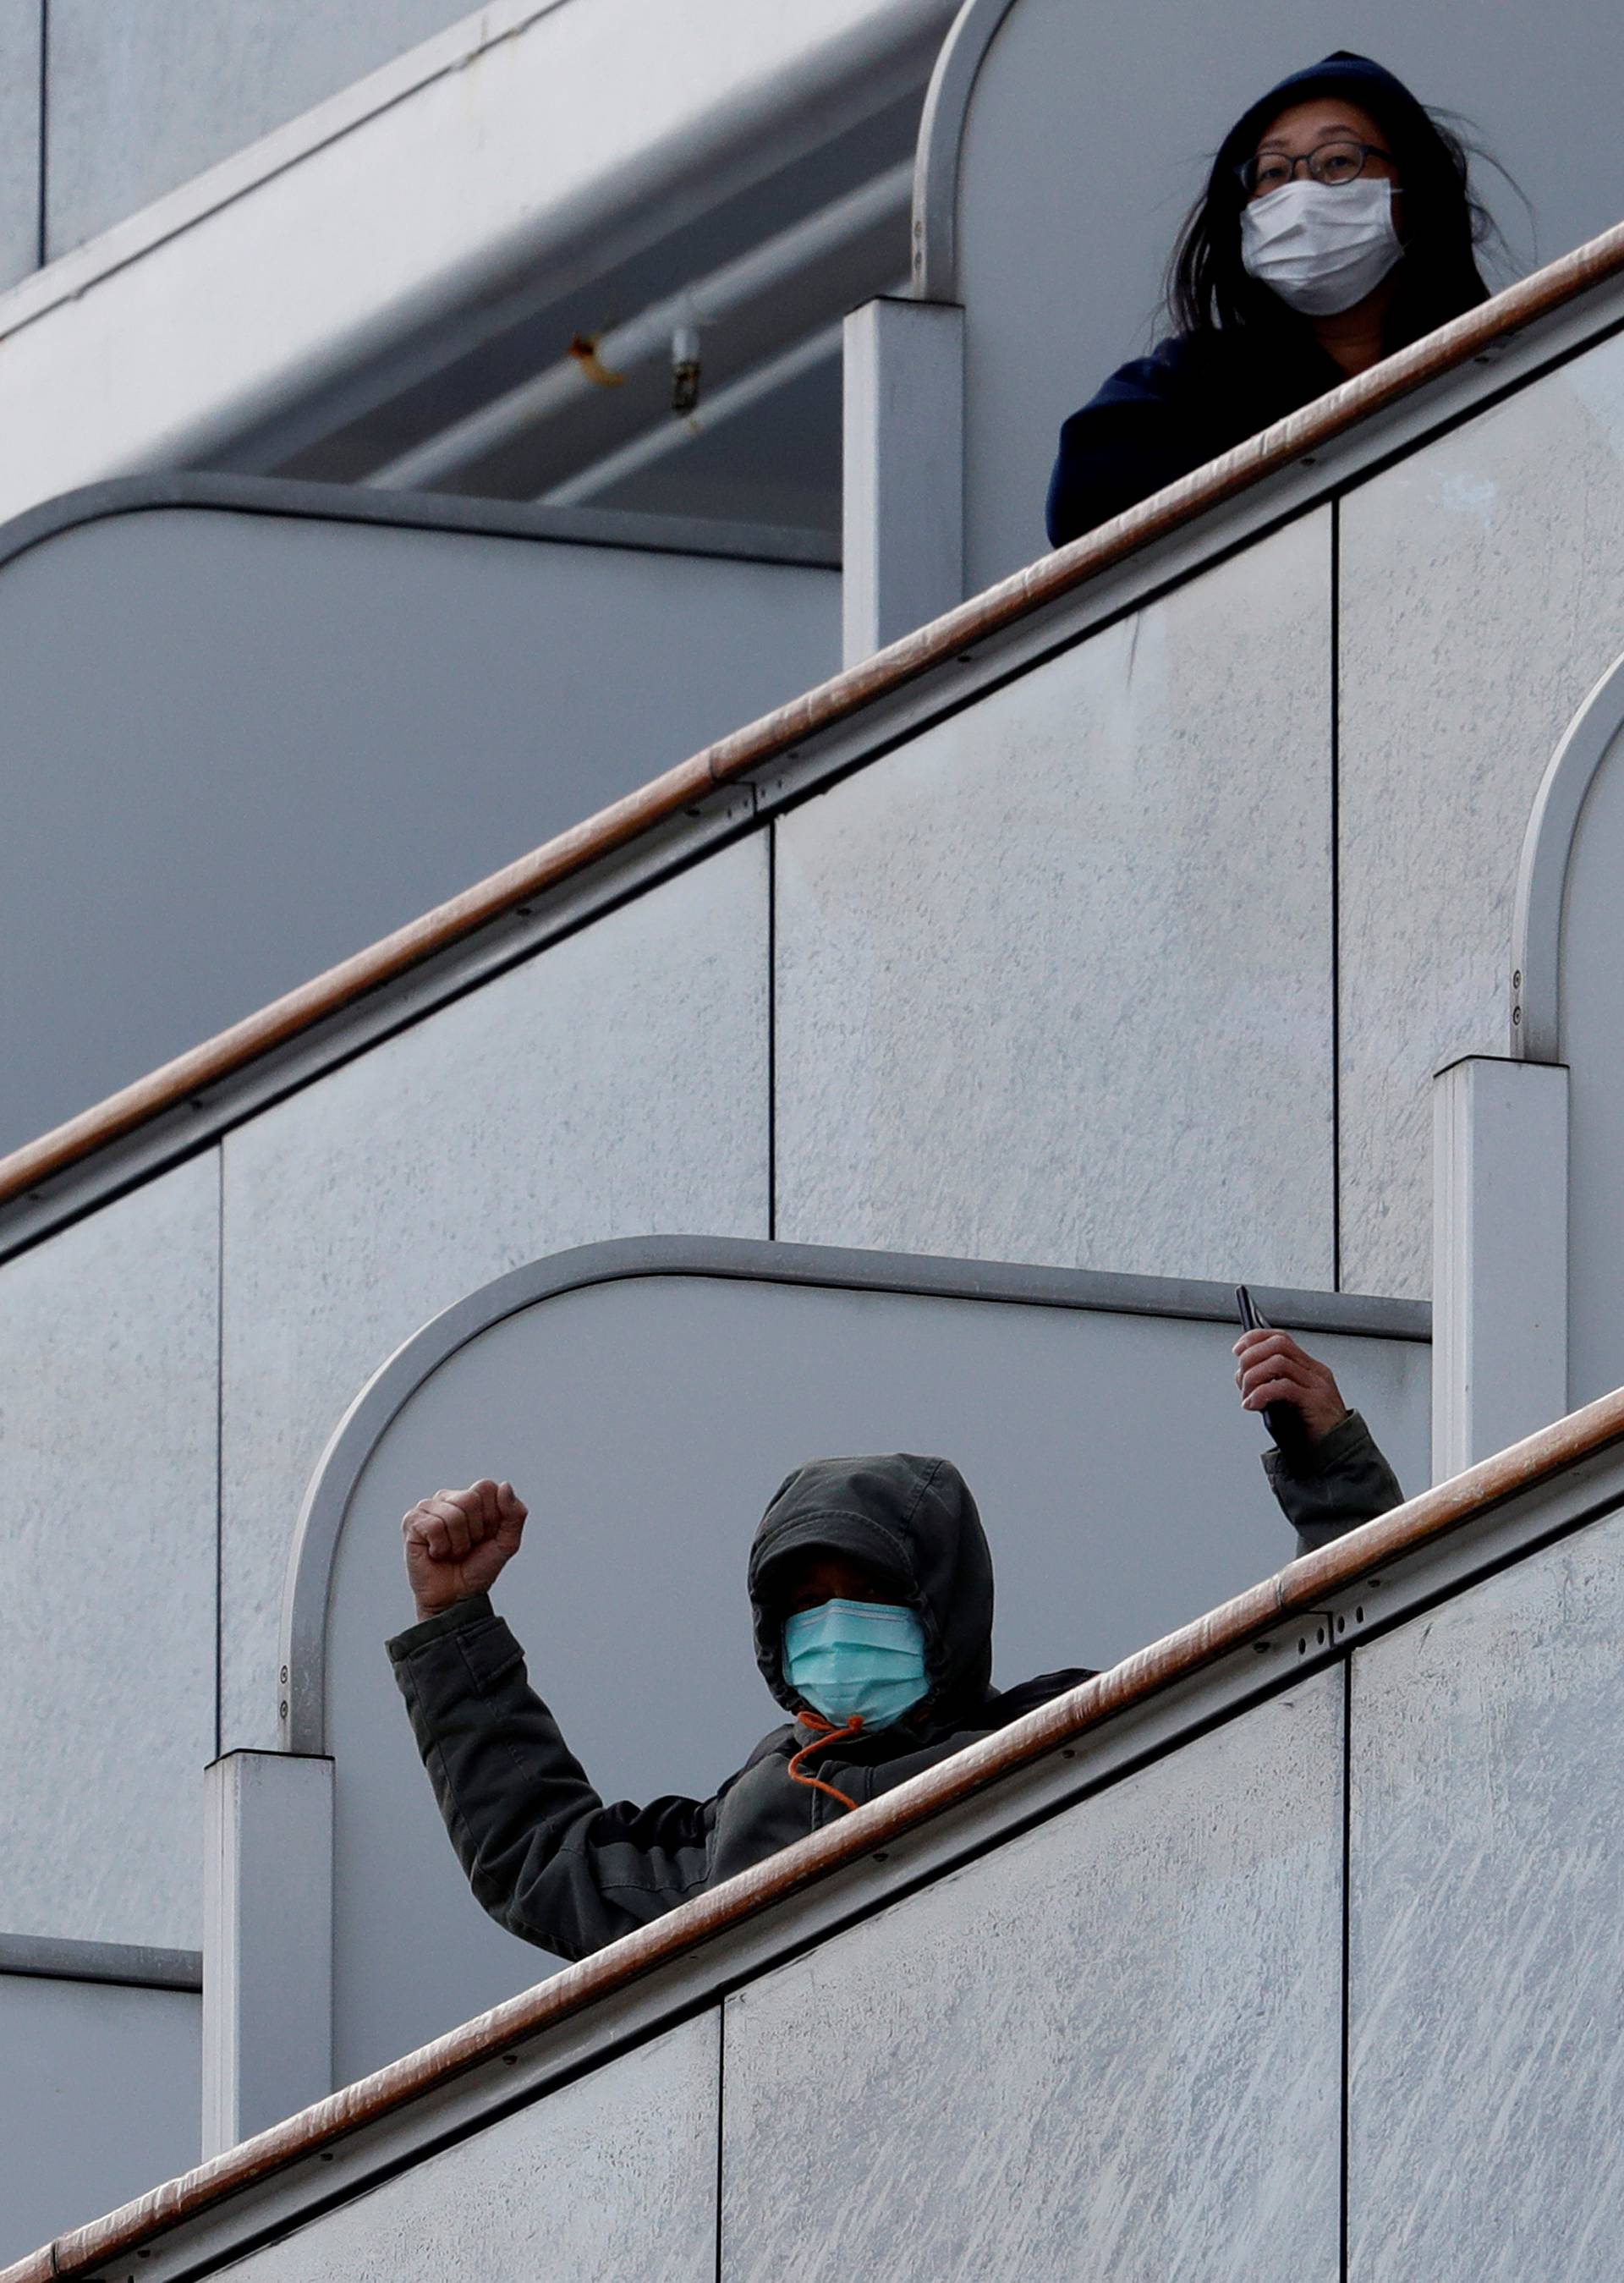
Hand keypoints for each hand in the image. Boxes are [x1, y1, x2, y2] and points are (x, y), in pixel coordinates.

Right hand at [402, 1478, 527, 1620]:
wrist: (458, 1597)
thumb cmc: (479, 1568)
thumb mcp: (507, 1543)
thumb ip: (515, 1514)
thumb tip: (505, 1485)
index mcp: (472, 1497)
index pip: (486, 1487)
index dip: (491, 1517)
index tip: (486, 1536)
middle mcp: (449, 1497)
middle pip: (470, 1499)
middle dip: (475, 1531)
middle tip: (468, 1546)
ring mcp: (428, 1508)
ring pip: (453, 1514)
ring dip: (458, 1543)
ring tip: (452, 1552)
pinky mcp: (412, 1522)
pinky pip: (433, 1526)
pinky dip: (441, 1546)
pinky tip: (436, 1553)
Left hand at [1232, 1329, 1347, 1444]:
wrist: (1335, 1453)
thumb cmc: (1311, 1430)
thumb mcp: (1286, 1402)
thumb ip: (1268, 1385)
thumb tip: (1242, 1374)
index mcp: (1309, 1369)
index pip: (1281, 1339)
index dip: (1255, 1339)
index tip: (1238, 1349)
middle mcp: (1315, 1373)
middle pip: (1278, 1345)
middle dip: (1251, 1358)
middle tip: (1241, 1380)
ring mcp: (1317, 1386)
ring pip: (1278, 1362)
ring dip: (1253, 1377)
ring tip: (1247, 1396)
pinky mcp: (1315, 1402)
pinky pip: (1283, 1387)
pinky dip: (1261, 1393)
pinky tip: (1253, 1404)